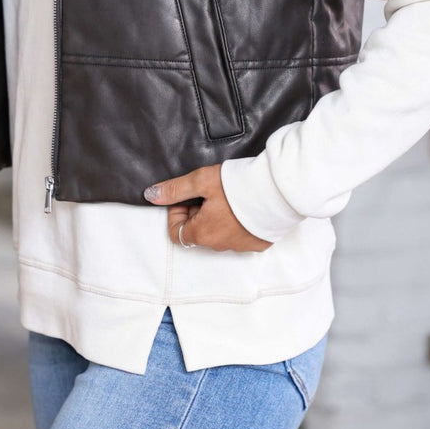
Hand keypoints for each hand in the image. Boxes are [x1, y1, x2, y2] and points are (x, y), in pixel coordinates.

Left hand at [144, 165, 272, 252]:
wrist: (278, 190)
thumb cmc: (238, 185)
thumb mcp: (201, 181)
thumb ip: (175, 189)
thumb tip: (151, 195)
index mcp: (202, 234)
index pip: (176, 232)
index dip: (177, 212)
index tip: (188, 197)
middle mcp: (220, 246)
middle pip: (198, 233)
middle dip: (197, 213)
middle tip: (210, 192)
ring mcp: (241, 247)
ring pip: (219, 235)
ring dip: (217, 218)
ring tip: (229, 196)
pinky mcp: (259, 243)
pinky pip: (241, 236)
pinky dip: (238, 224)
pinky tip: (245, 206)